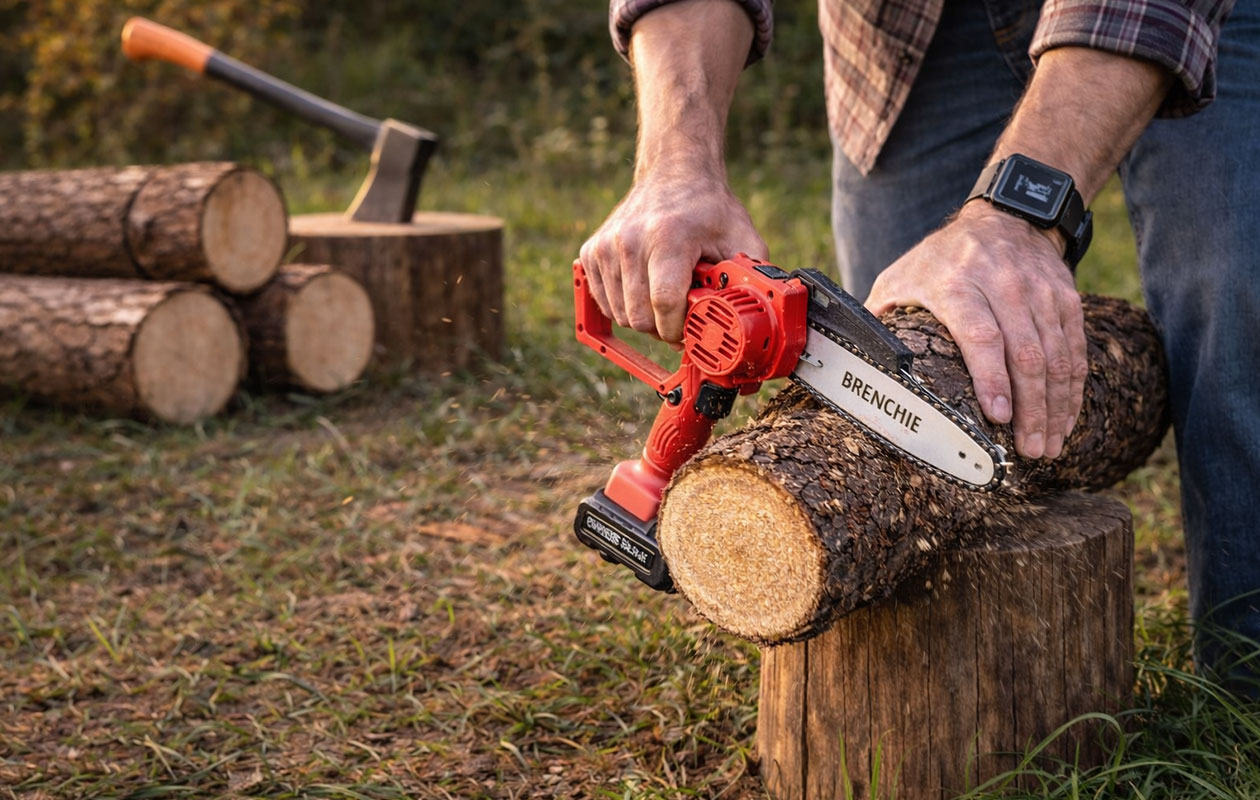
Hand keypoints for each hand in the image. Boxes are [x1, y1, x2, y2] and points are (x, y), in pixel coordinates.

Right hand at [579, 164, 766, 344]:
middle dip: (663, 327)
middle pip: (639, 318)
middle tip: (682, 314)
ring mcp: (606, 247)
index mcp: (667, 238)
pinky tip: (645, 289)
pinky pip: (604, 303)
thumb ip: (752, 277)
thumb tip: (760, 316)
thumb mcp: (742, 238)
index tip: (692, 330)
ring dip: (644, 318)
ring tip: (665, 297)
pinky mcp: (592, 252)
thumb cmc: (709, 208)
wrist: (674, 172)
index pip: (664, 305)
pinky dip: (625, 306)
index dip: (679, 329)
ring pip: (620, 316)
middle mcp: (629, 241)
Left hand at [865, 202, 1086, 459]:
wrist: (1005, 217)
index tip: (998, 417)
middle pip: (1026, 354)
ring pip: (1056, 356)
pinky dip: (1071, 387)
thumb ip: (880, 316)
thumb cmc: (941, 260)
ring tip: (1048, 445)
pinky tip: (1065, 417)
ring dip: (1055, 406)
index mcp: (957, 285)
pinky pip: (1074, 348)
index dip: (992, 378)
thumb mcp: (901, 277)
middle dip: (1031, 409)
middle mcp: (1004, 286)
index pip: (981, 336)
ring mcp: (1040, 292)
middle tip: (1030, 451)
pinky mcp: (1065, 298)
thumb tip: (849, 360)